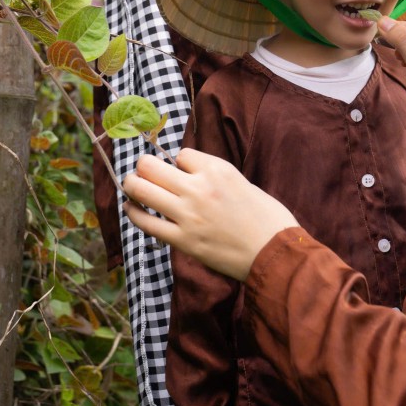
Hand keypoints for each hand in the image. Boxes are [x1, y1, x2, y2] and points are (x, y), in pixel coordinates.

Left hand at [122, 149, 298, 280]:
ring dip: (132, 185)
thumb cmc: (265, 217)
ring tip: (131, 185)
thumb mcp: (241, 182)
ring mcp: (187, 215)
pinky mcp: (182, 240)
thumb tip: (187, 172)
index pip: (181, 154)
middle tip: (143, 170)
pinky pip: (146, 223)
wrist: (273, 251)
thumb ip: (213, 175)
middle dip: (144, 166)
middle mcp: (198, 188)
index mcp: (217, 170)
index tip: (183, 171)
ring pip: (141, 190)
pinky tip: (132, 209)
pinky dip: (134, 213)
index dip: (180, 162)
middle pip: (150, 166)